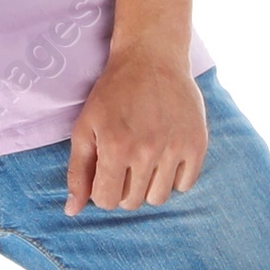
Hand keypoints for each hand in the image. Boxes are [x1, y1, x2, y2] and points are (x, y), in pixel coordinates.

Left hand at [64, 45, 207, 213]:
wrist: (151, 58)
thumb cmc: (113, 93)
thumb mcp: (85, 127)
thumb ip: (78, 172)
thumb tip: (72, 211)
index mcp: (115, 148)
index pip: (107, 201)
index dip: (102, 191)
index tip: (106, 173)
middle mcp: (146, 151)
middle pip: (132, 202)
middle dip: (124, 189)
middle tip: (124, 164)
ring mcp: (174, 147)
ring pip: (159, 198)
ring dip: (148, 186)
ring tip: (145, 162)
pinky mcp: (196, 143)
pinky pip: (185, 185)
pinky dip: (174, 178)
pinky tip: (165, 156)